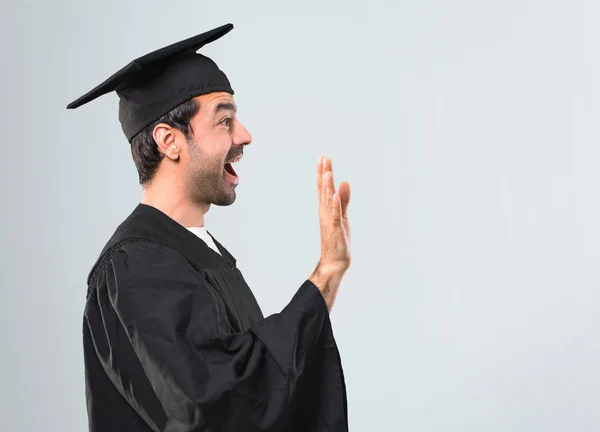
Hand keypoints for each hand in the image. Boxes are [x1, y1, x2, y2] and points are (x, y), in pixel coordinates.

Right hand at [317, 156, 350, 271]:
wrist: (335, 260)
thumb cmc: (338, 239)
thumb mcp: (343, 216)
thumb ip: (344, 200)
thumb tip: (345, 182)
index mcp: (326, 208)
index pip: (323, 187)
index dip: (323, 173)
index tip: (323, 158)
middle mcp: (325, 212)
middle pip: (324, 190)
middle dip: (324, 174)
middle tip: (323, 158)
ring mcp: (330, 220)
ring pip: (329, 200)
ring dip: (328, 186)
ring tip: (328, 171)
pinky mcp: (336, 229)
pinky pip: (336, 215)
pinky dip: (336, 205)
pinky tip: (335, 195)